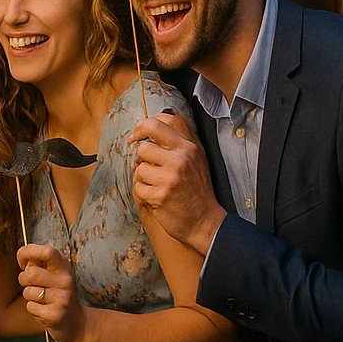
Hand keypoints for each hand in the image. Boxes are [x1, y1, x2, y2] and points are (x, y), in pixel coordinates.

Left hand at [17, 243, 85, 341]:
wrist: (79, 325)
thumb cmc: (61, 297)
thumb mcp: (57, 277)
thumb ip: (41, 266)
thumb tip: (23, 258)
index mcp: (64, 269)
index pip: (47, 252)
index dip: (29, 252)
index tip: (22, 260)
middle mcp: (65, 282)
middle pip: (30, 273)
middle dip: (23, 280)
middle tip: (31, 286)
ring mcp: (62, 298)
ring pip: (28, 291)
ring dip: (29, 297)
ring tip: (42, 301)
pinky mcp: (55, 314)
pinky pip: (30, 307)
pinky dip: (33, 310)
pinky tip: (44, 312)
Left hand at [128, 110, 225, 256]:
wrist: (205, 221)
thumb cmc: (196, 189)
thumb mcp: (196, 159)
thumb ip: (179, 140)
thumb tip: (152, 123)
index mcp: (190, 147)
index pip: (166, 120)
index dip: (145, 125)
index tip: (137, 135)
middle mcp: (182, 158)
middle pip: (144, 145)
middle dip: (142, 157)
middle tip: (149, 166)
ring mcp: (171, 176)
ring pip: (139, 168)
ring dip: (144, 178)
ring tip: (159, 185)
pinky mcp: (161, 194)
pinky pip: (138, 186)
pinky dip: (144, 193)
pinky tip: (158, 196)